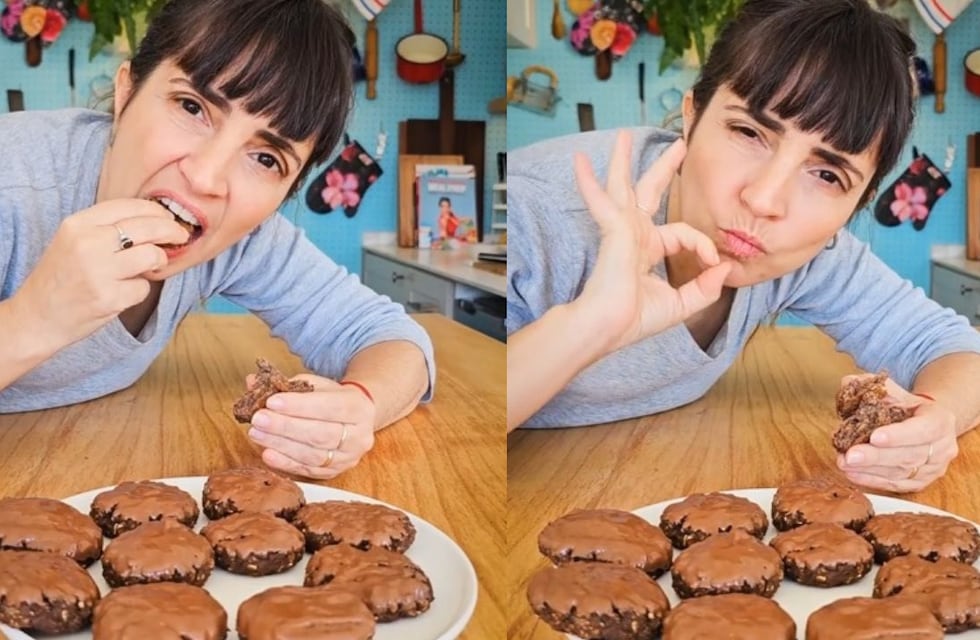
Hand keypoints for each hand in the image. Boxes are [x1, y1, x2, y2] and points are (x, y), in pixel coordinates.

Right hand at [12, 199, 188, 347]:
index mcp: (78, 224)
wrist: (37, 316)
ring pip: (152, 256)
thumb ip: (107, 229)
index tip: (168, 219)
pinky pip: (143, 287)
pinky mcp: (109, 297)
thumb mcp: (74, 241)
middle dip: (172, 231)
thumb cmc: (62, 277)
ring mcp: (98, 271)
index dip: (156, 211)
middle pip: (148, 228)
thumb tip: (156, 221)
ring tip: (149, 268)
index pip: (129, 206)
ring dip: (158, 262)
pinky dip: (140, 290)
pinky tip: (124, 292)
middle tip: (181, 237)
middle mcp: (87, 243)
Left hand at [246, 374, 376, 479]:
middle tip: (258, 419)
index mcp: (359, 407)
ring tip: (256, 433)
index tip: (272, 401)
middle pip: (320, 434)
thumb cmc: (333, 400)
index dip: (300, 406)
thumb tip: (253, 382)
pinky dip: (286, 463)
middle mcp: (359, 436)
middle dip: (286, 427)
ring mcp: (348, 458)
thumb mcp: (318, 385)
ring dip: (281, 445)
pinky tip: (267, 454)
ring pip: (313, 455)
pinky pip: (308, 471)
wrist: (357, 420)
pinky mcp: (335, 473)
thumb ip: (289, 385)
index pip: (329, 407)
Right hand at [572, 130, 731, 353]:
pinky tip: (580, 161)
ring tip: (623, 136)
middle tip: (679, 145)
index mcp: (647, 250)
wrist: (607, 327)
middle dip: (664, 168)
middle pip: (649, 193)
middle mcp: (634, 235)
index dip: (702, 245)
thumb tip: (725, 267)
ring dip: (623, 160)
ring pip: (624, 186)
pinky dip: (590, 181)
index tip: (714, 263)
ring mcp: (621, 230)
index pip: (682, 234)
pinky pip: (603, 199)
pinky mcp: (614, 229)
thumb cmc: (635, 320)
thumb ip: (705, 288)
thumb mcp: (681, 304)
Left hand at [836, 374, 957, 492]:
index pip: (923, 429)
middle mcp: (942, 447)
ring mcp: (933, 468)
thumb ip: (870, 386)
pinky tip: (852, 474)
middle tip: (850, 456)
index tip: (874, 437)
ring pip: (901, 473)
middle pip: (908, 455)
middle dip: (876, 457)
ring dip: (869, 470)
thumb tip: (847, 384)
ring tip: (843, 463)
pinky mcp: (921, 482)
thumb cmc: (906, 406)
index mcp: (940, 420)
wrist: (926, 423)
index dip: (899, 435)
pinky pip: (896, 485)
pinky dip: (872, 480)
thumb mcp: (894, 391)